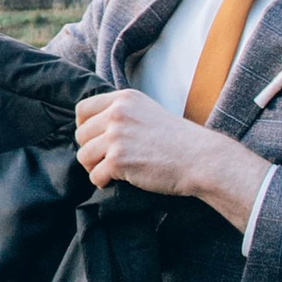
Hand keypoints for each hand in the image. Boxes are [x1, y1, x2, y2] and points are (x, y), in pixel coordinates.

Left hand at [75, 84, 272, 236]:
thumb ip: (122, 114)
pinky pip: (95, 175)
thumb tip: (92, 128)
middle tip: (106, 160)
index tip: (94, 139)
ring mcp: (116, 136)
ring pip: (83, 156)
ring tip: (111, 171)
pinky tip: (115, 181)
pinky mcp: (118, 160)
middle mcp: (117, 114)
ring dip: (94, 167)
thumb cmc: (178, 140)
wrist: (200, 159)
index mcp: (124, 99)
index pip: (83, 109)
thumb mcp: (148, 112)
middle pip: (81, 135)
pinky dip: (102, 181)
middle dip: (91, 150)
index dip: (84, 126)